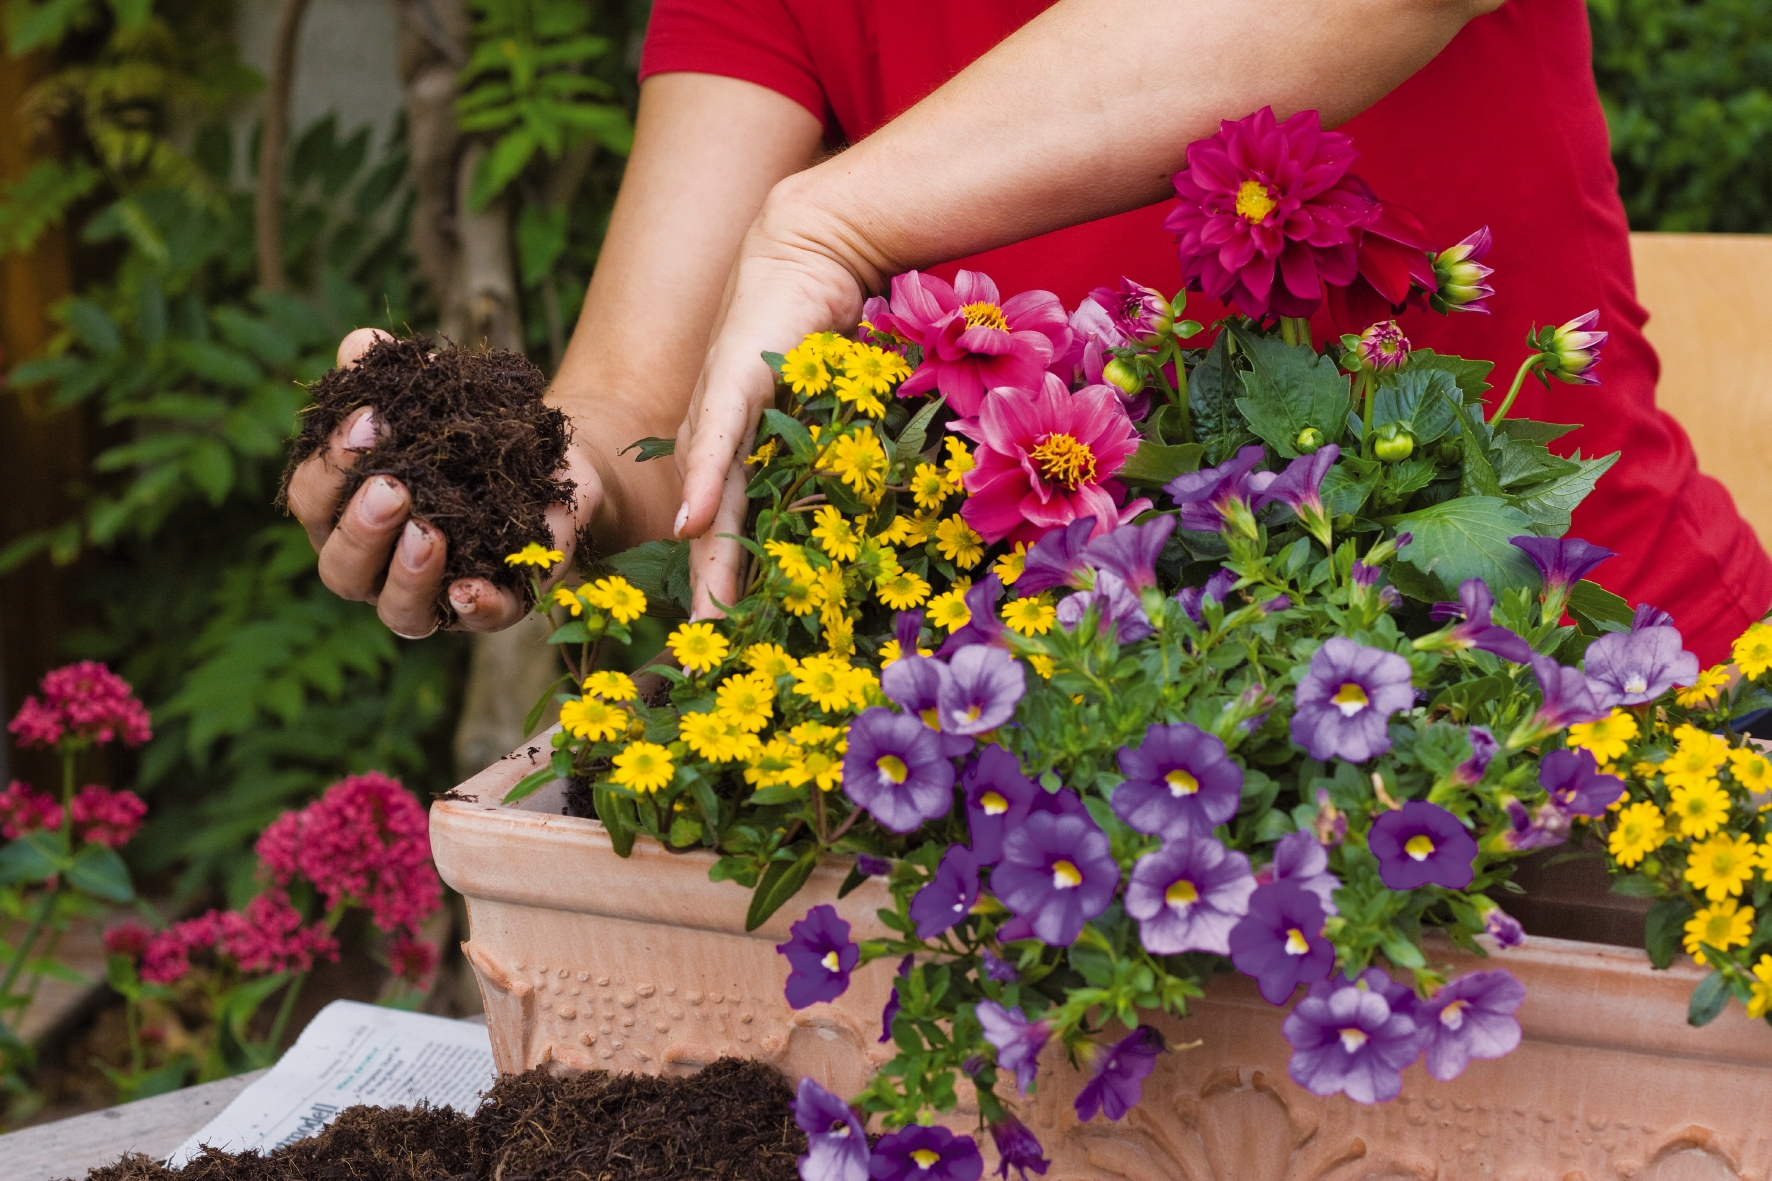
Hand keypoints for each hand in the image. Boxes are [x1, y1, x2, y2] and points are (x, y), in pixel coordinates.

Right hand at [284, 328, 596, 634]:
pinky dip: (473, 608)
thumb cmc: (477, 431)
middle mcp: (381, 567)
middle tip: (392, 487)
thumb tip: (361, 343)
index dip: (330, 466)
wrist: (561, 458)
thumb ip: (394, 375)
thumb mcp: (440, 396)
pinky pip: (480, 621)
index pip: (315, 502)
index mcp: (349, 515)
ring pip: (397, 610)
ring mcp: (437, 597)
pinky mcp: (498, 606)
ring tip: (427, 532)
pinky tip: (471, 587)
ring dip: (405, 572)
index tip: (369, 419)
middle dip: (361, 528)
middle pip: (341, 569)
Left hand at [673, 182, 879, 617]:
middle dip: (713, 600)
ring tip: (708, 622)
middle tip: (709, 661)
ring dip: (709, 564)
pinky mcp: (731, 381)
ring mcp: (720, 415)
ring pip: (711, 505)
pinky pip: (718, 443)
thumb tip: (877, 513)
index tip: (730, 648)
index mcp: (741, 456)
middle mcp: (720, 443)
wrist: (817, 247)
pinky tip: (693, 525)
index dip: (728, 591)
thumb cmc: (833, 328)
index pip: (732, 534)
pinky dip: (703, 484)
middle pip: (713, 536)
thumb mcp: (838, 409)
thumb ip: (842, 456)